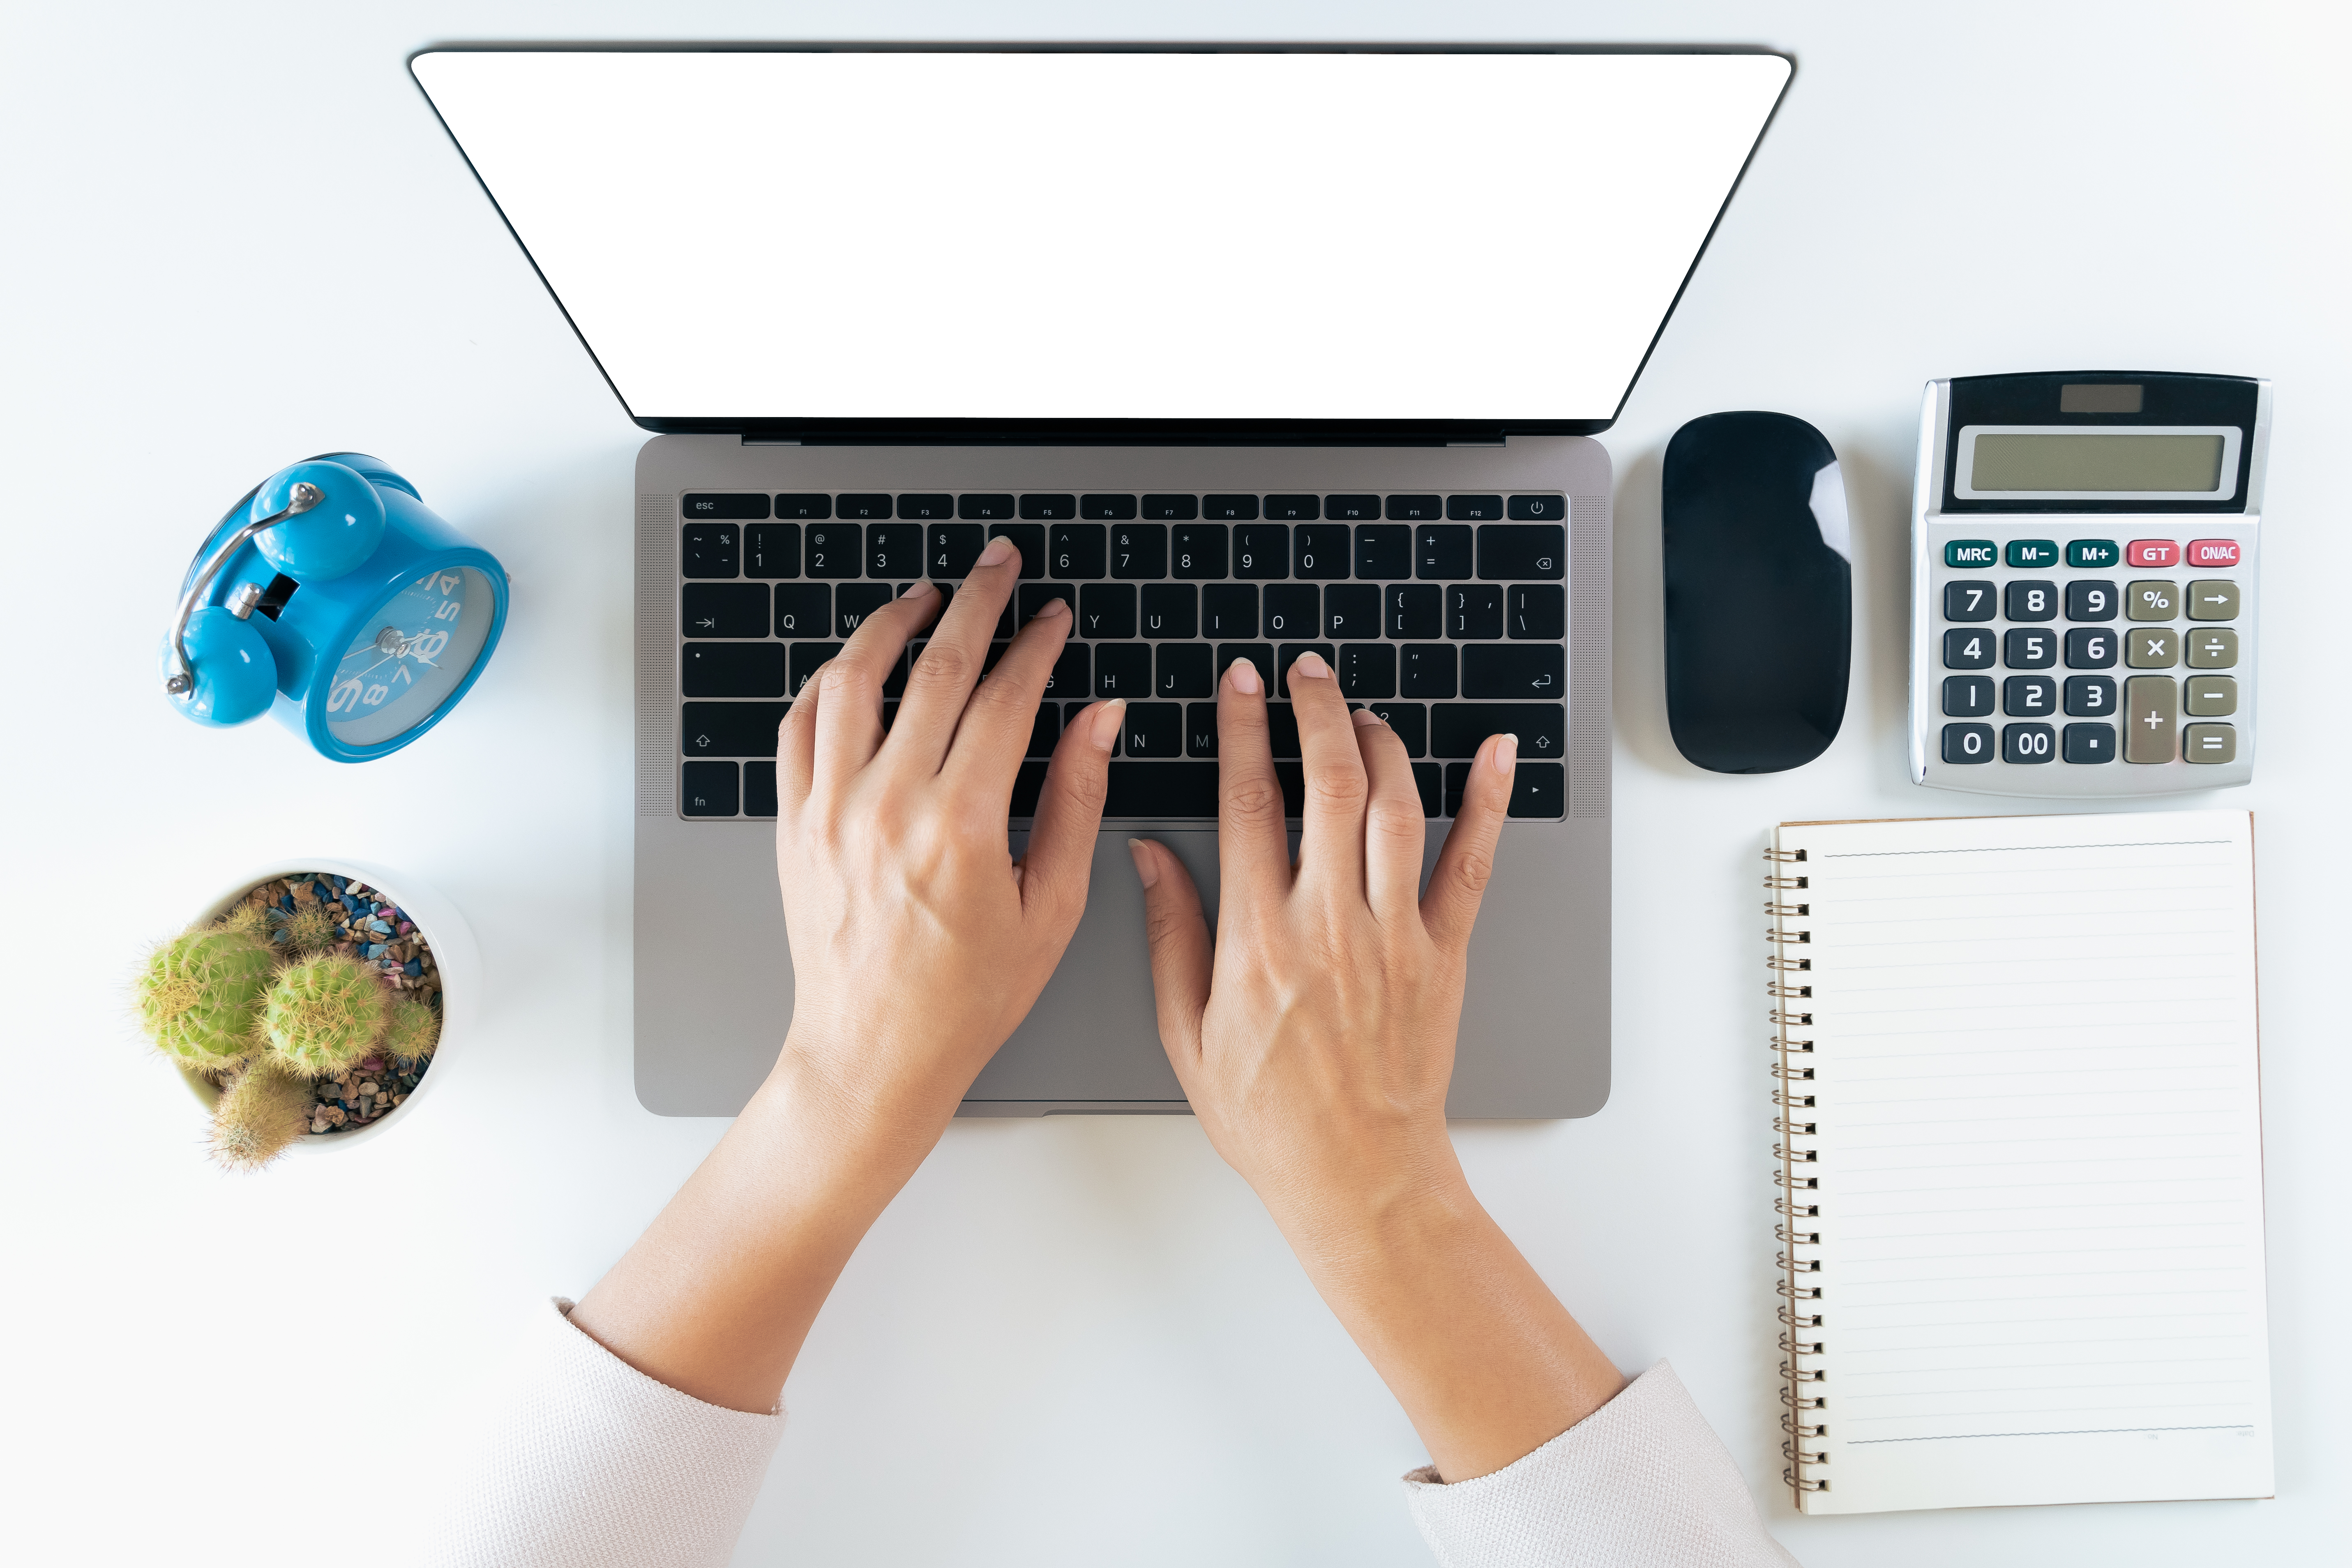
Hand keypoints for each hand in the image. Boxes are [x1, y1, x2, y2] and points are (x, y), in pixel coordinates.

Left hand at [775, 539, 1123, 1137]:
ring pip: (853, 680)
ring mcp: (829, 810)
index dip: (1037, 645)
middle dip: (976, 602)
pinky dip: (827, 683)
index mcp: (959, 826)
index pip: (1005, 697)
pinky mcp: (794, 824)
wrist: (873, 1054)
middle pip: (935, 667)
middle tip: (999, 566)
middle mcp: (887, 806)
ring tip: (925, 597)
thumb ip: (1074, 802)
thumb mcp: (1049, 908)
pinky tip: (856, 666)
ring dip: (892, 624)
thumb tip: (1099, 718)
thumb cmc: (965, 998)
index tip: (1054, 618)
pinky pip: (798, 727)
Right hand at [1129, 649, 1507, 1239]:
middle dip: (1315, 712)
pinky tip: (1494, 752)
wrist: (1357, 1178)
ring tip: (1360, 711)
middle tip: (1304, 674)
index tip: (1240, 685)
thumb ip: (1171, 935)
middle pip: (1329, 786)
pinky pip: (1473, 864)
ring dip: (1380, 742)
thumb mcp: (1186, 1034)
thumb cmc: (1269, 1118)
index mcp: (1259, 942)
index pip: (1248, 804)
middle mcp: (1330, 927)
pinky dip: (1488, 802)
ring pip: (1396, 808)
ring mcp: (1396, 938)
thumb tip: (1149, 856)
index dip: (1244, 731)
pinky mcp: (1445, 957)